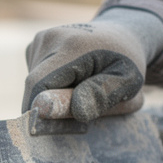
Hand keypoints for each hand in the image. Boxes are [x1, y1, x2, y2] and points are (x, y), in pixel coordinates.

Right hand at [23, 9, 162, 121]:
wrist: (122, 34)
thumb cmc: (126, 62)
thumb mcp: (129, 80)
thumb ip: (102, 94)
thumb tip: (76, 110)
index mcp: (73, 45)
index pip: (39, 84)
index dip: (40, 110)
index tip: (57, 127)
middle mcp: (50, 38)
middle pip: (35, 87)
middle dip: (52, 106)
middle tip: (82, 110)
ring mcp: (41, 40)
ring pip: (34, 85)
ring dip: (52, 97)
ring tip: (80, 89)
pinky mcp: (36, 46)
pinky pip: (36, 77)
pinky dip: (49, 87)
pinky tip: (71, 79)